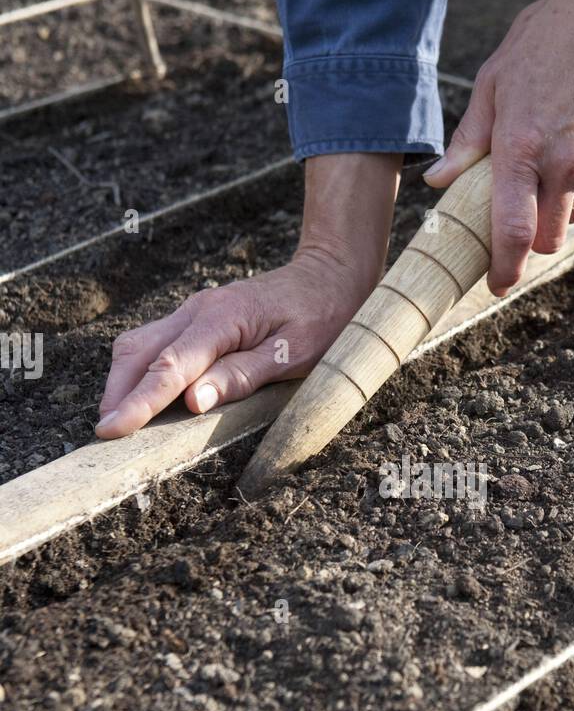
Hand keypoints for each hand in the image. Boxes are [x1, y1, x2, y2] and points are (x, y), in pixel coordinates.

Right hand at [95, 152, 400, 436]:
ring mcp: (193, 311)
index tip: (111, 430)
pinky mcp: (195, 318)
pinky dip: (138, 370)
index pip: (169, 368)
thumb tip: (193, 402)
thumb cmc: (321, 318)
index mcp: (222, 320)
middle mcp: (198, 311)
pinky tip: (139, 395)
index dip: (137, 402)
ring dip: (122, 382)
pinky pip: (153, 342)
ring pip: (138, 344)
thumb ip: (242, 376)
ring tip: (118, 421)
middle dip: (117, 394)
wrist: (329, 275)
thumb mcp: (293, 355)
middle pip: (138, 352)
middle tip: (106, 435)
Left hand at [423, 0, 573, 294]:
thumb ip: (468, 140)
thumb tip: (439, 182)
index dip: (504, 268)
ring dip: (560, 201)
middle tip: (521, 214)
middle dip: (533, 239)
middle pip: (547, 239)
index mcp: (522, 147)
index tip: (496, 283)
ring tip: (553, 150)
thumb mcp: (495, 80)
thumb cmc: (548, 37)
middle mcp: (564, 162)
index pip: (512, 232)